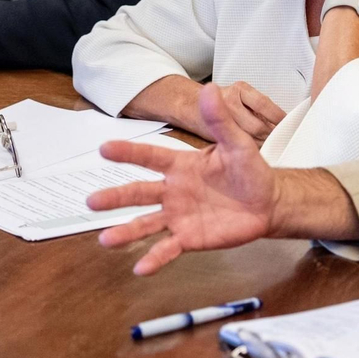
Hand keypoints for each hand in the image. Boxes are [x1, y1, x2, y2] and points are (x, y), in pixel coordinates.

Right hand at [89, 83, 280, 274]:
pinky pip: (168, 249)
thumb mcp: (238, 144)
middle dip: (115, 197)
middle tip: (91, 201)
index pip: (150, 157)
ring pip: (146, 223)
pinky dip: (154, 259)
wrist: (268, 203)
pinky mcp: (189, 238)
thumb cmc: (250, 171)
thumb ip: (220, 121)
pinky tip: (140, 268)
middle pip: (138, 193)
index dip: (128, 153)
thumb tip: (211, 89)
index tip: (104, 149)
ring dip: (125, 232)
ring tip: (105, 239)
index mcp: (181, 165)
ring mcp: (179, 216)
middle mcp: (173, 191)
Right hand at [204, 81, 286, 142]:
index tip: (289, 125)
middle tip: (281, 139)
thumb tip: (283, 123)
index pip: (264, 105)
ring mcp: (221, 118)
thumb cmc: (222, 102)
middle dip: (271, 135)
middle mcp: (230, 101)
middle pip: (257, 125)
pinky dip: (249, 147)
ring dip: (262, 143)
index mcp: (241, 89)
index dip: (279, 117)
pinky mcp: (214, 134)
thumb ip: (259, 108)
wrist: (192, 105)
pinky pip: (237, 144)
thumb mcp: (243, 96)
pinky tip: (253, 148)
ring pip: (249, 138)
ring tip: (269, 145)